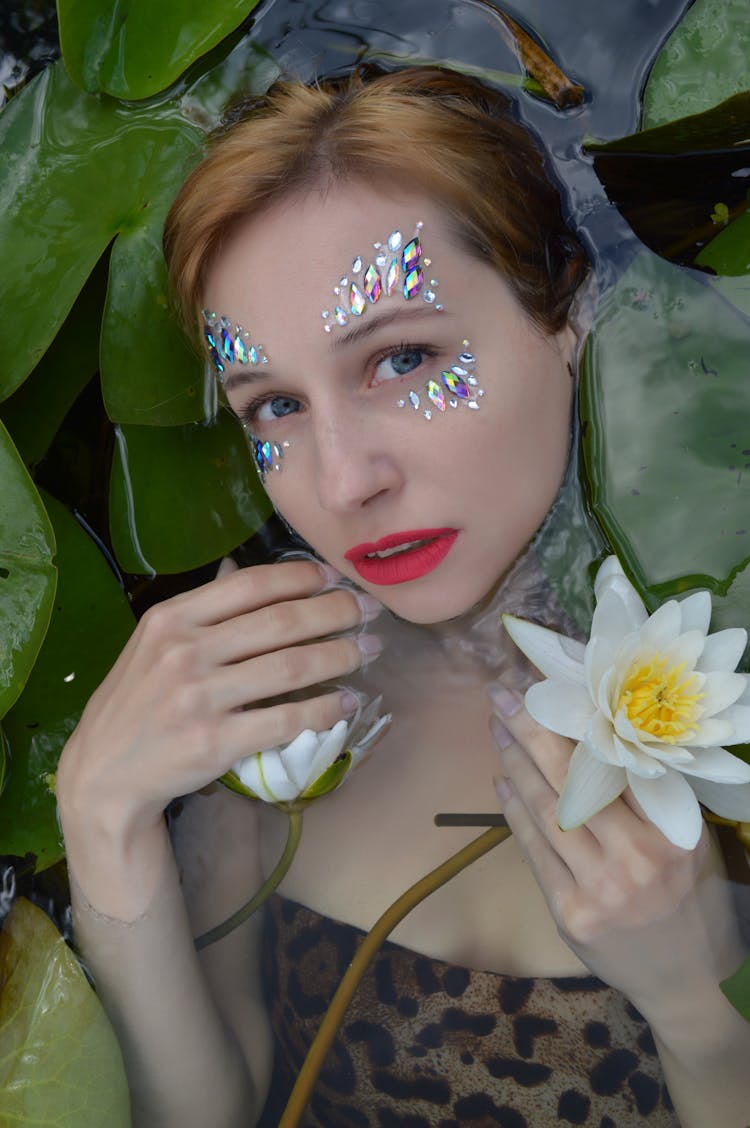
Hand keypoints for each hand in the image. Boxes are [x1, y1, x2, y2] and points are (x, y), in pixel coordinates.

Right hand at [57, 558, 382, 844]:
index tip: (335, 578)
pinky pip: (286, 720)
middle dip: (336, 612)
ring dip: (341, 656)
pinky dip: (324, 710)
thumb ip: (202, 611)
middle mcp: (184, 652)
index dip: (302, 577)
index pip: (251, 584)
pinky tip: (345, 703)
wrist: (104, 773)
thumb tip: (246, 568)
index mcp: (172, 618)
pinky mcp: (214, 743)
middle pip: (280, 621)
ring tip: (368, 651)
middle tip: (369, 611)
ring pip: (291, 667)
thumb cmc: (139, 702)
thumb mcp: (154, 643)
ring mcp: (199, 698)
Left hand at [488, 684, 744, 1031]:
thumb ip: (648, 798)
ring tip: (499, 731)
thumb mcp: (688, 841)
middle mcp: (639, 858)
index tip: (547, 688)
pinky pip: (535, 850)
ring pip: (546, 810)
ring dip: (516, 764)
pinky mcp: (572, 914)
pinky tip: (503, 782)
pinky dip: (514, 812)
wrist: (688, 982)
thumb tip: (591, 737)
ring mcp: (602, 889)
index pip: (616, 762)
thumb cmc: (690, 899)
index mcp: (674, 831)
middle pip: (572, 778)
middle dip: (531, 729)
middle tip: (503, 694)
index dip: (576, 721)